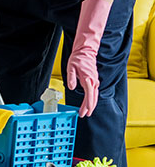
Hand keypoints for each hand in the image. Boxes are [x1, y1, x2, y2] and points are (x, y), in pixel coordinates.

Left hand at [67, 0, 109, 117]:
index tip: (84, 112)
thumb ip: (71, 78)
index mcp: (88, 79)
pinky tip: (88, 103)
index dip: (87, 105)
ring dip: (91, 104)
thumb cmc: (77, 58)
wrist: (85, 51)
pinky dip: (91, 98)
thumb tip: (72, 88)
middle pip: (93, 97)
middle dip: (89, 107)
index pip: (89, 95)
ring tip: (86, 112)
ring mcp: (94, 80)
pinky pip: (93, 91)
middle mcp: (93, 81)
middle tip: (85, 115)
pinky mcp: (93, 80)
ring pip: (94, 95)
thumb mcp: (71, 67)